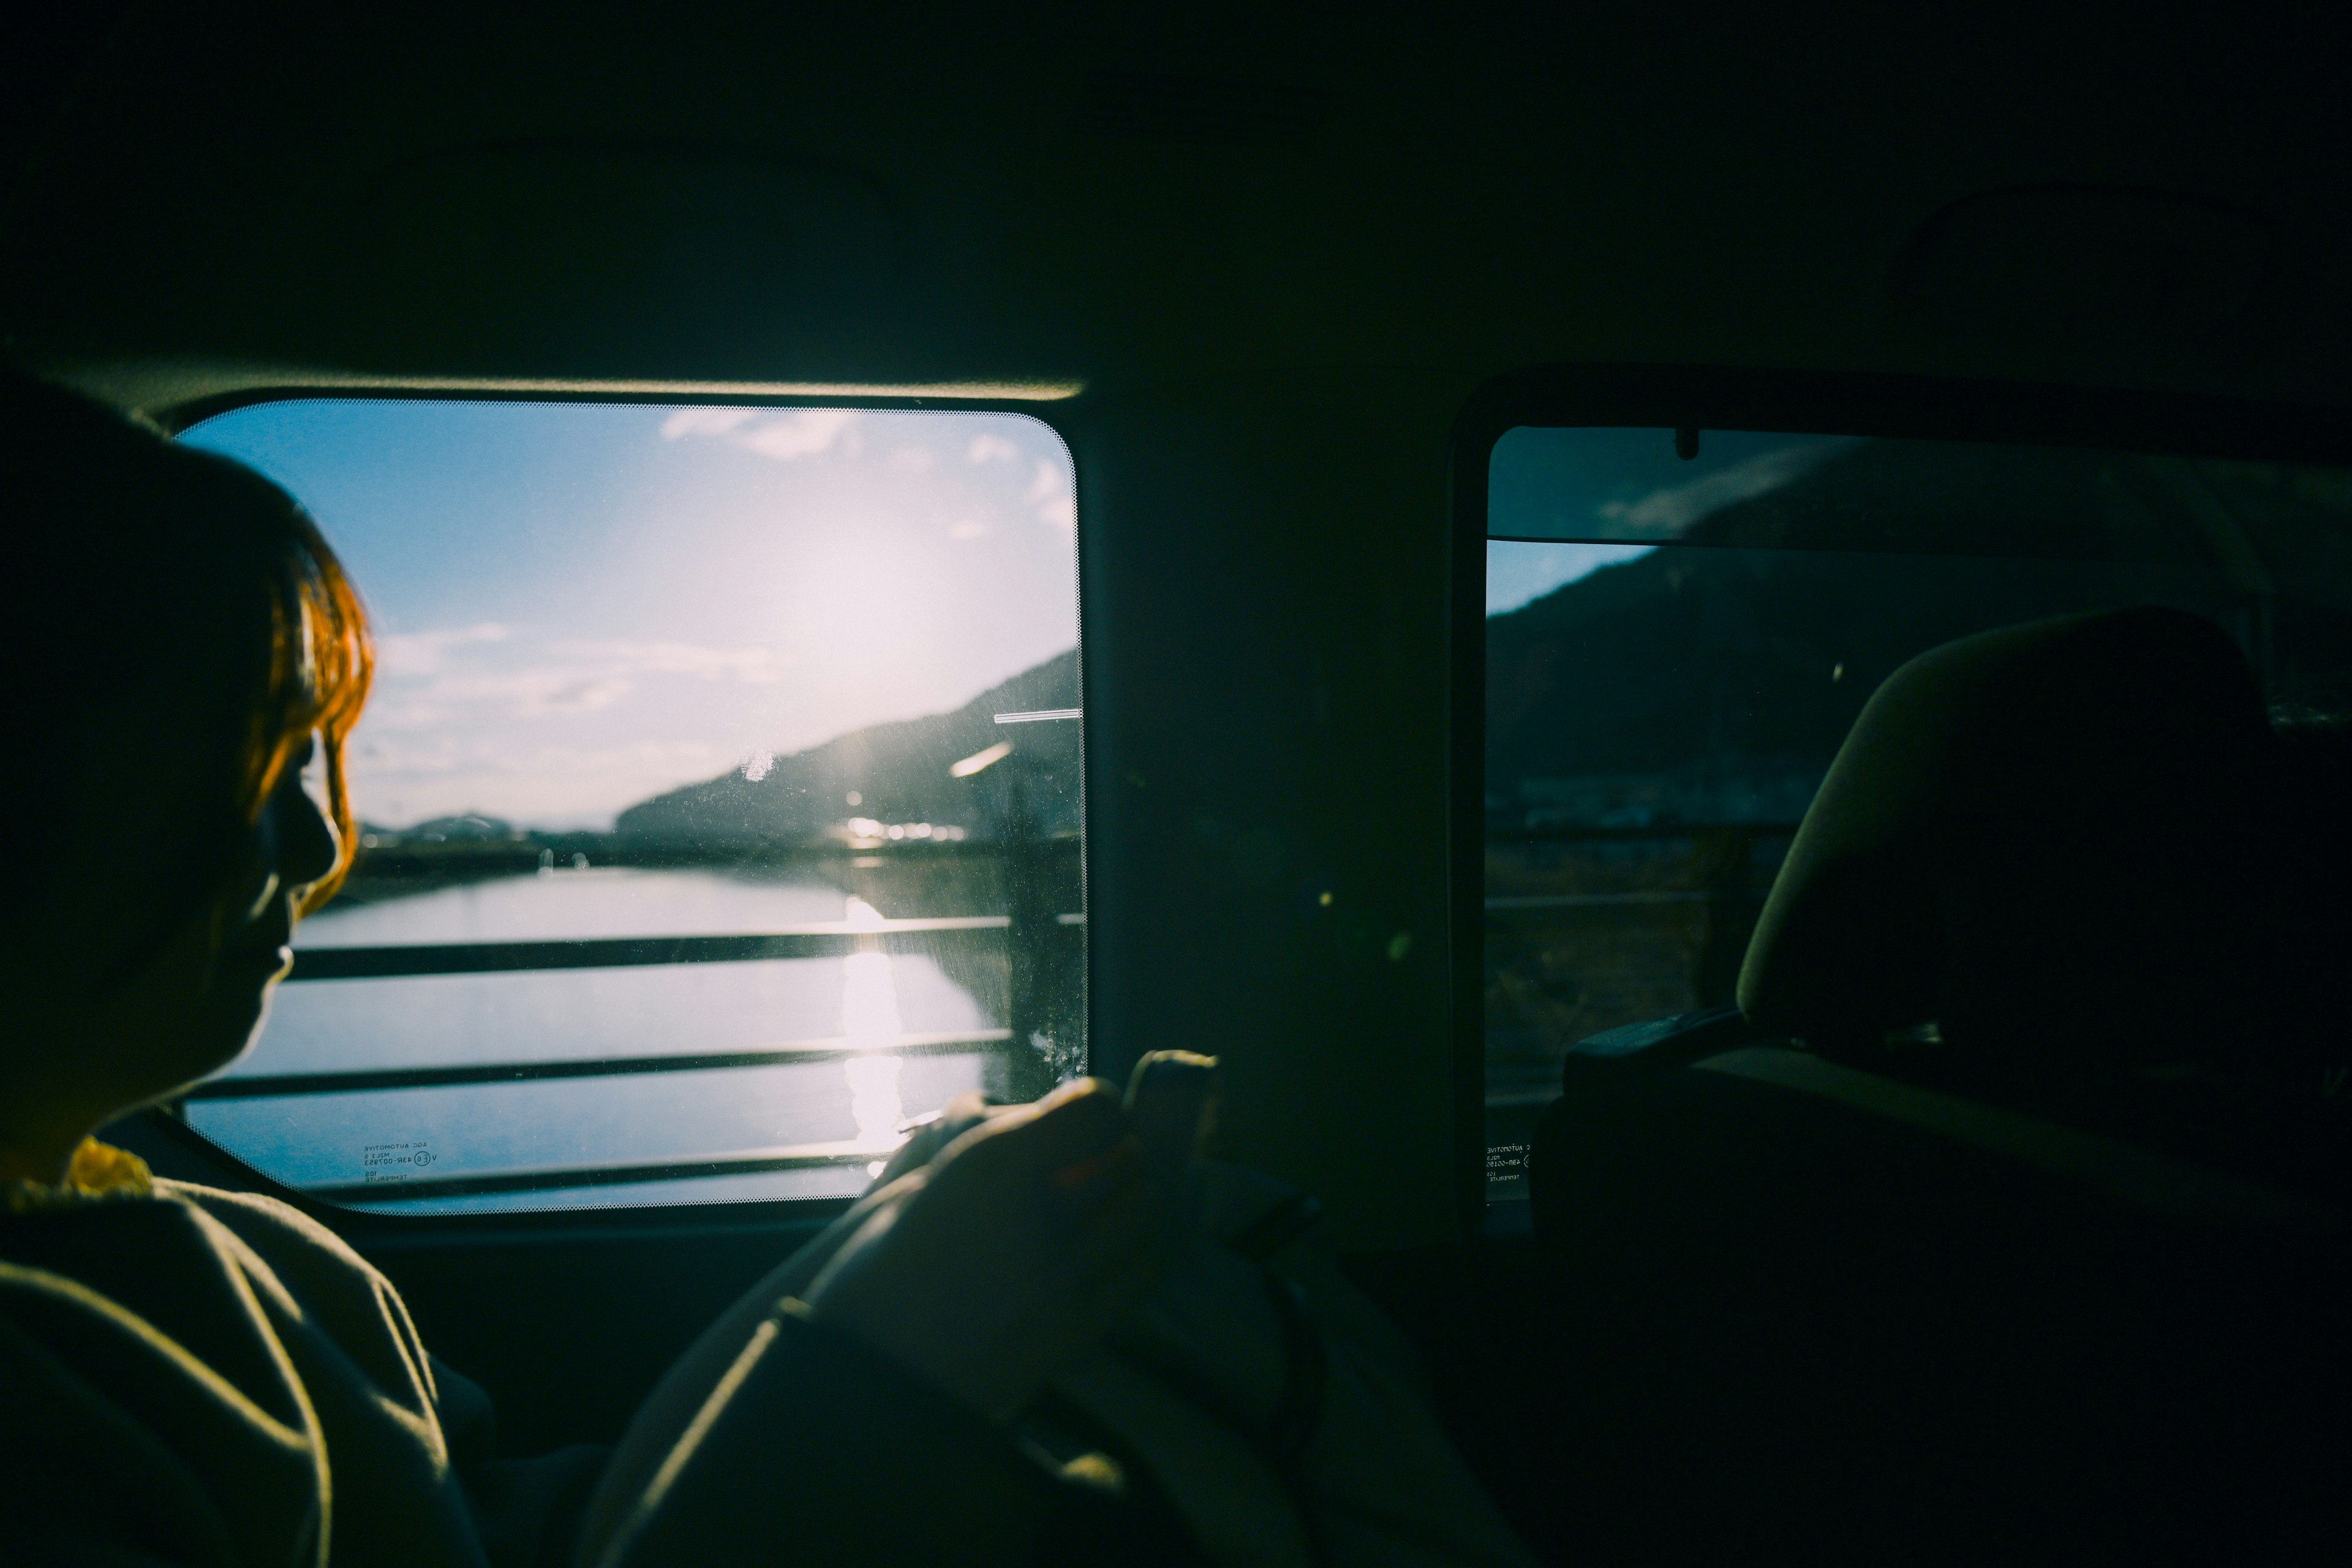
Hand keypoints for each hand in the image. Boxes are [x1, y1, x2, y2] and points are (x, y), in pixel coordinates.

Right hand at [802, 1077, 1167, 1420]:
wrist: (868, 1370)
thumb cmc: (884, 1265)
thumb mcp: (926, 1179)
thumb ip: (1005, 1147)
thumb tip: (1079, 1116)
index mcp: (987, 1167)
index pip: (1099, 1110)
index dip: (1094, 1107)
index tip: (1078, 1117)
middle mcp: (1035, 1218)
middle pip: (1129, 1157)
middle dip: (1113, 1153)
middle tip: (1086, 1166)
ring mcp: (1064, 1280)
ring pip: (1144, 1210)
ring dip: (1129, 1199)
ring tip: (1096, 1210)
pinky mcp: (1080, 1331)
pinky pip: (1142, 1268)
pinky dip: (1135, 1250)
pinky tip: (1102, 1255)